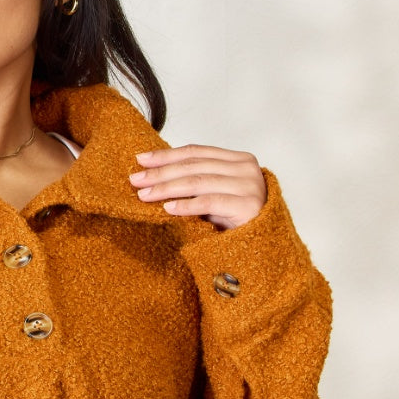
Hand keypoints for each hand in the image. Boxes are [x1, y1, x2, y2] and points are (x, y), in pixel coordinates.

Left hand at [128, 145, 266, 230]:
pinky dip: (186, 205)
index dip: (167, 154)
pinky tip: (168, 208)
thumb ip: (195, 179)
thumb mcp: (215, 193)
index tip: (141, 159)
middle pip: (194, 166)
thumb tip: (153, 173)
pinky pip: (209, 202)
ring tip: (145, 195)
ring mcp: (249, 185)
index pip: (196, 152)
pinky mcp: (248, 205)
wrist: (263, 246)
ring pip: (198, 182)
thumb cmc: (235, 219)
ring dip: (167, 188)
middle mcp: (246, 168)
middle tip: (136, 179)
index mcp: (238, 159)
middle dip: (161, 172)